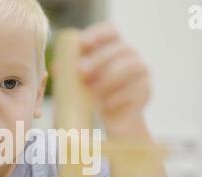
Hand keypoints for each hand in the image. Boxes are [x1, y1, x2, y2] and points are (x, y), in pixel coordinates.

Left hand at [78, 22, 151, 138]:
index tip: (83, 44)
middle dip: (99, 59)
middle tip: (81, 71)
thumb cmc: (93, 95)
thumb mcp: (78, 83)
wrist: (114, 120)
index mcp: (113, 46)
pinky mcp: (146, 91)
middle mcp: (130, 55)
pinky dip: (117, 97)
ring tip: (92, 92)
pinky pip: (134, 90)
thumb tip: (56, 67)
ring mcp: (141, 72)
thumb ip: (69, 72)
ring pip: (129, 68)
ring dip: (108, 78)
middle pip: (119, 49)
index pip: (110, 31)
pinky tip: (105, 105)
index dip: (97, 35)